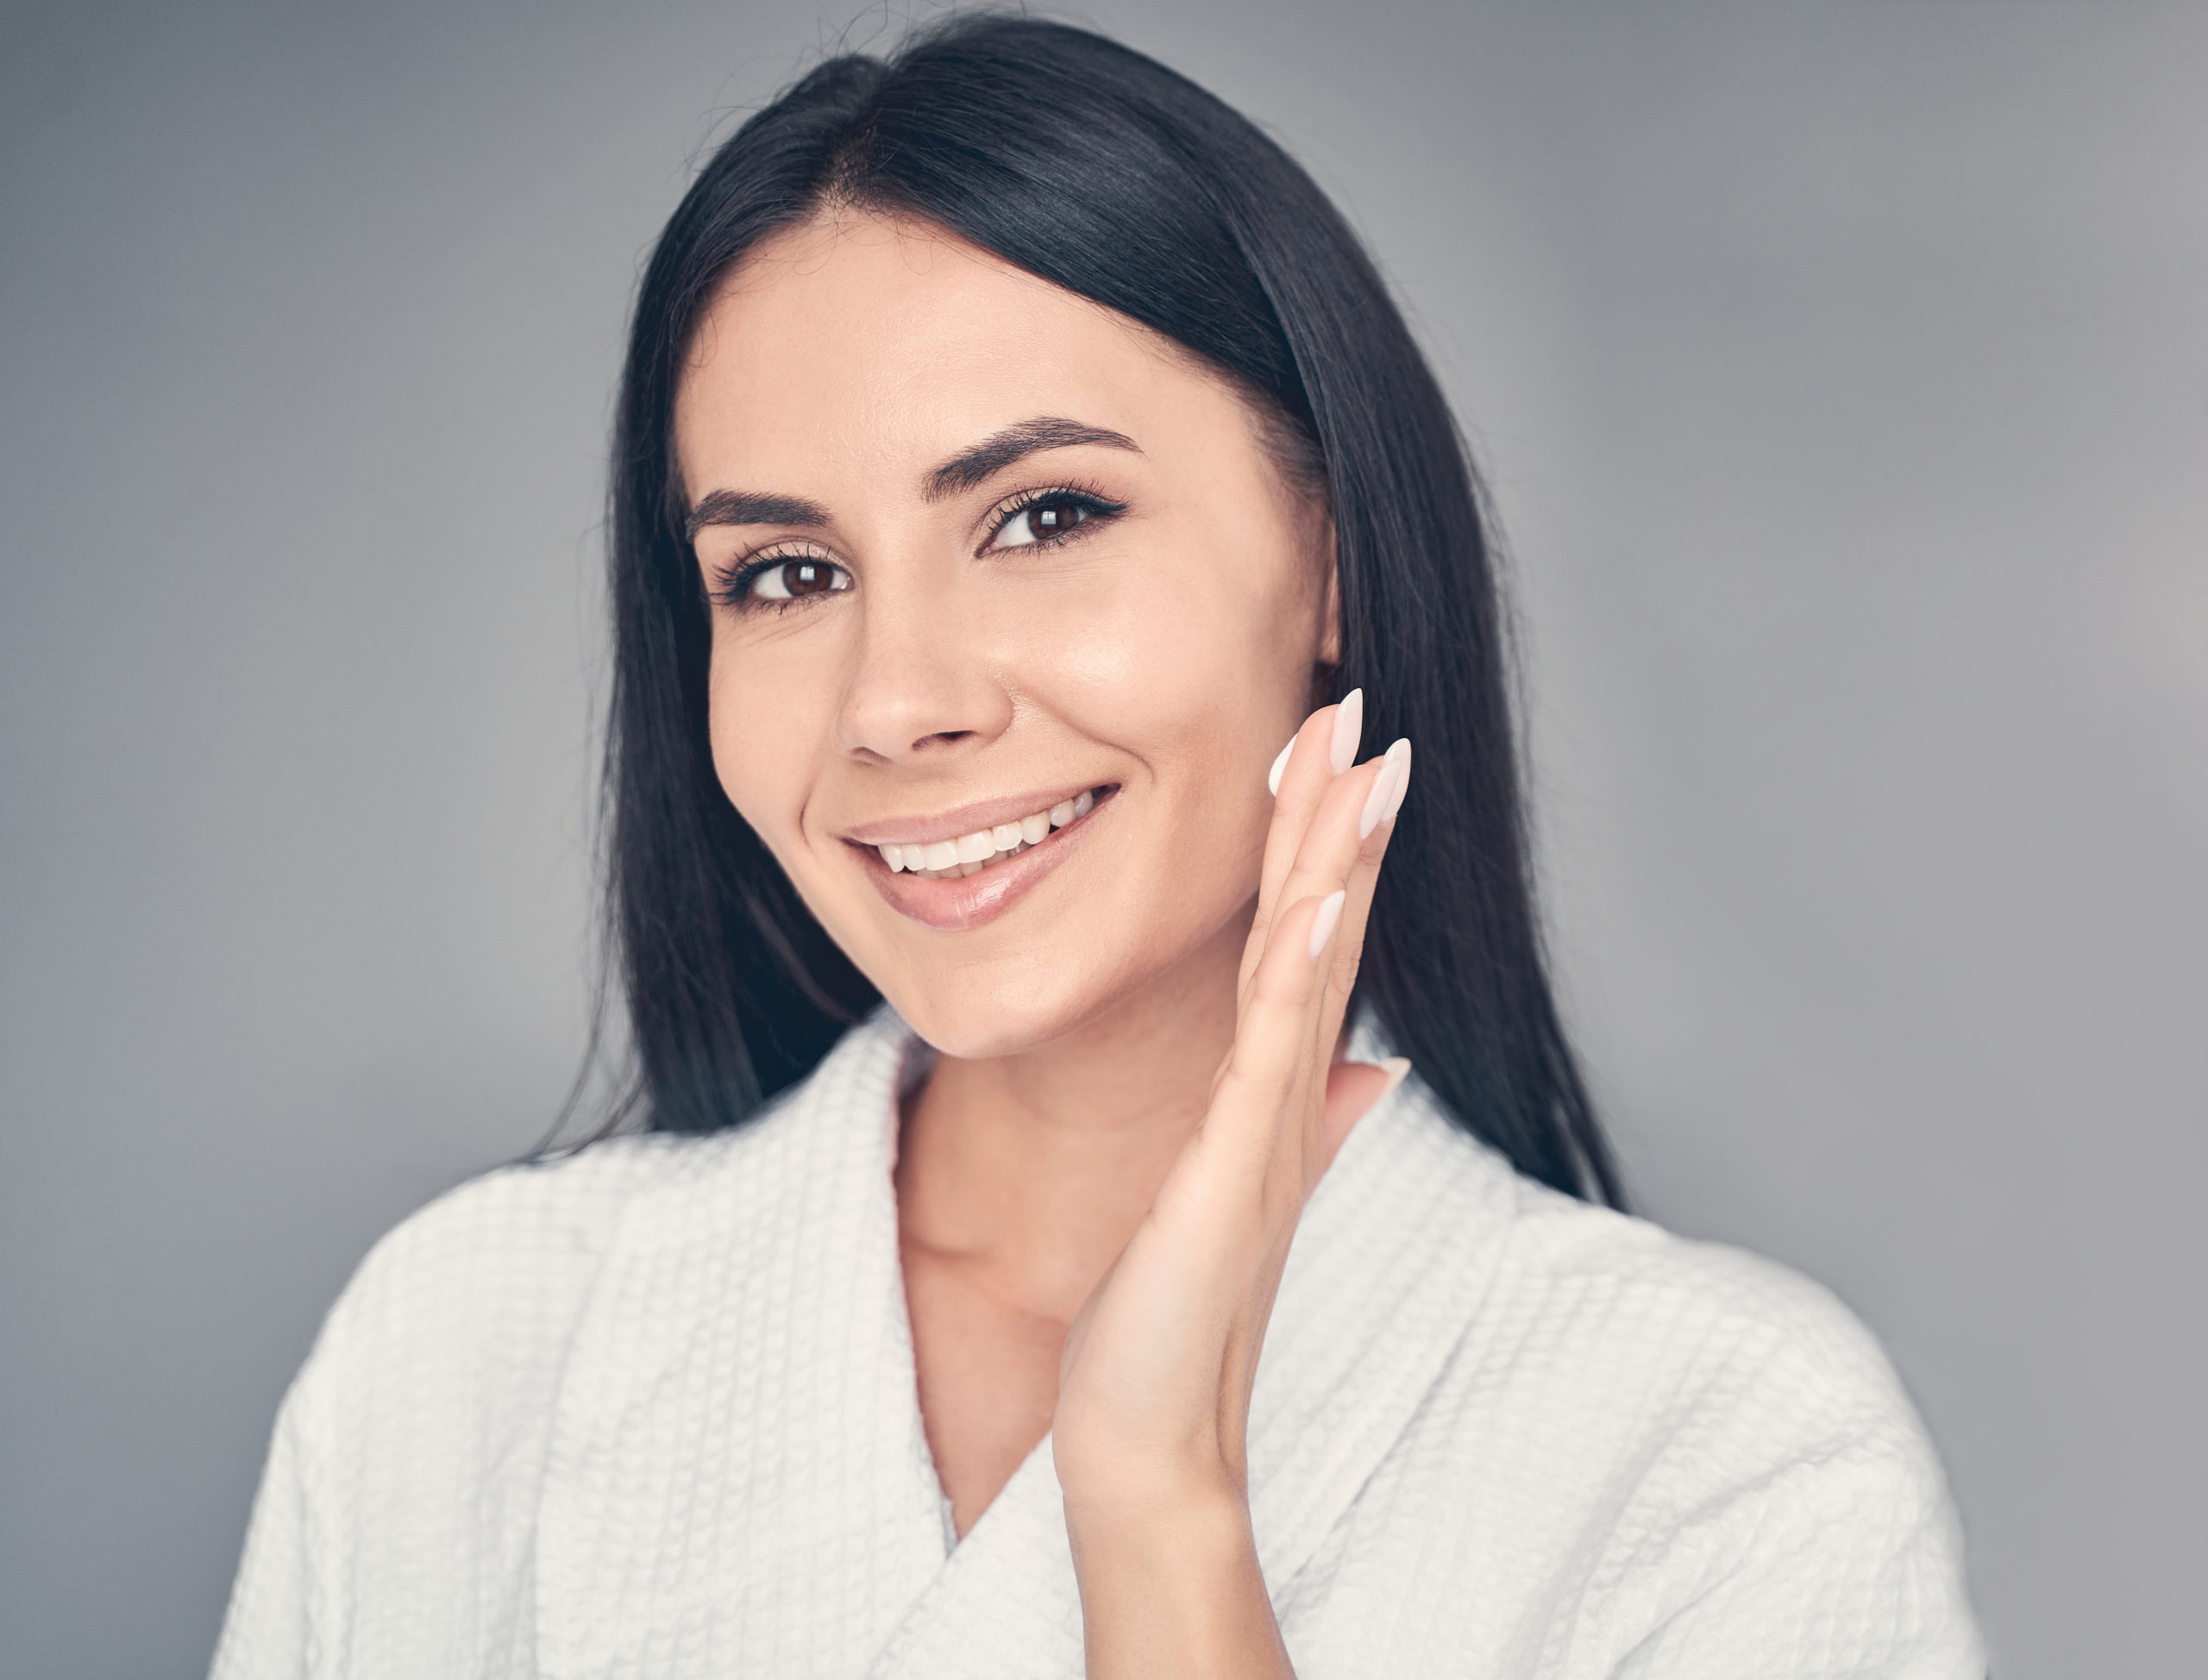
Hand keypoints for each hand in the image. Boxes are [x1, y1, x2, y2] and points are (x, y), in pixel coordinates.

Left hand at [1052, 691, 1411, 1673]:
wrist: (1152, 1433)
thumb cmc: (1176, 1316)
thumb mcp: (1241, 1195)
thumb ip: (1310, 1121)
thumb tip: (1373, 1067)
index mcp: (1282, 1093)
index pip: (1313, 941)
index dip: (1329, 844)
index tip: (1336, 752)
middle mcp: (1291, 1097)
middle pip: (1326, 927)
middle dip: (1340, 816)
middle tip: (1358, 708)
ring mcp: (1270, 1128)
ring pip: (1310, 967)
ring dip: (1335, 862)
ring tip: (1359, 762)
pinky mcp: (1237, 1167)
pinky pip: (1270, 1049)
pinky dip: (1297, 970)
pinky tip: (1313, 899)